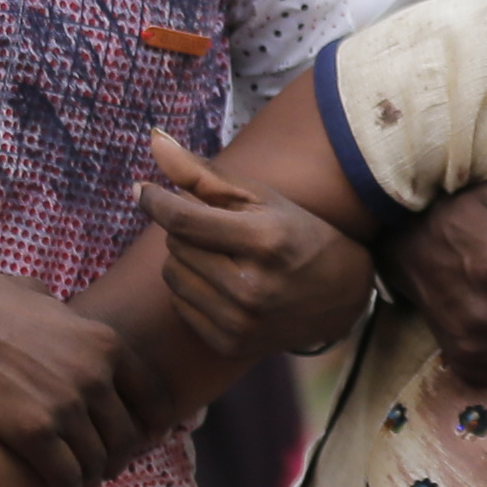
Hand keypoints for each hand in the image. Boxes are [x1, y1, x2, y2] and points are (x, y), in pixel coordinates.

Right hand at [0, 267, 162, 486]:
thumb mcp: (40, 296)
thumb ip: (66, 318)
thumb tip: (67, 321)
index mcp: (104, 344)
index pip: (153, 399)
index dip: (150, 426)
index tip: (141, 438)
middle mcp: (95, 377)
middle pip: (127, 438)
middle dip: (118, 457)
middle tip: (104, 465)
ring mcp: (65, 408)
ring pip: (99, 463)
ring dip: (92, 476)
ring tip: (79, 480)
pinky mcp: (32, 434)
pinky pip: (67, 477)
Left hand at [137, 129, 371, 357]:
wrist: (342, 296)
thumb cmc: (299, 234)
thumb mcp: (261, 197)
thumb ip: (203, 173)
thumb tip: (154, 141)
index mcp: (264, 241)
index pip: (184, 221)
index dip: (157, 201)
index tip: (144, 189)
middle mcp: (251, 287)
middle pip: (176, 246)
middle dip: (186, 230)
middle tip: (217, 229)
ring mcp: (240, 322)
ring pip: (172, 277)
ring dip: (186, 260)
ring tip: (221, 257)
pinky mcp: (231, 345)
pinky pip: (180, 306)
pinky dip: (192, 290)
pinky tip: (223, 285)